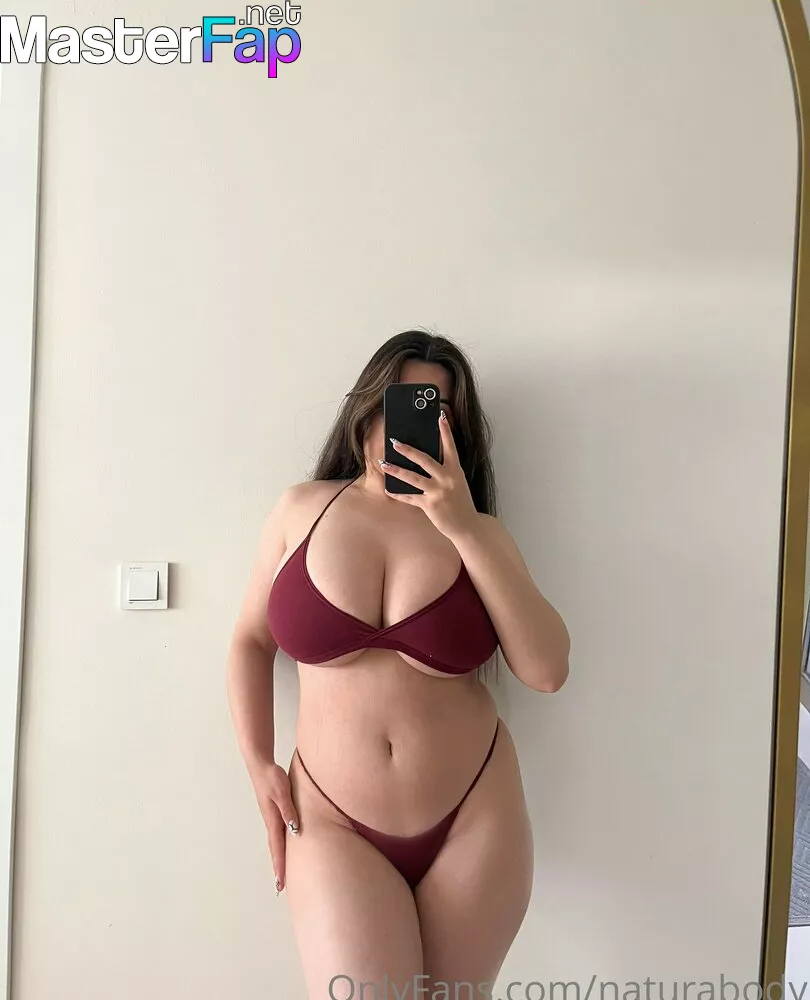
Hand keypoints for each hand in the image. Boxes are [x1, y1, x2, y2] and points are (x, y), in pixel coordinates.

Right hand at [247, 758, 299, 893]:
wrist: (259, 763)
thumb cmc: (271, 777)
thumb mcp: (282, 793)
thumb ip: (289, 811)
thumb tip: (294, 831)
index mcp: (273, 819)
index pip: (277, 847)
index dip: (280, 866)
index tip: (280, 884)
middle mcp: (271, 820)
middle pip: (275, 849)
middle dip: (278, 867)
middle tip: (280, 886)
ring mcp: (271, 815)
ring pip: (276, 841)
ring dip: (279, 856)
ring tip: (282, 871)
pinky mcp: (272, 809)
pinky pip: (278, 831)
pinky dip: (280, 843)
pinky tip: (285, 843)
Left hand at [381, 410, 479, 541]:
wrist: (467, 525)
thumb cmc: (461, 502)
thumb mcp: (457, 482)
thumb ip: (444, 471)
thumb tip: (424, 459)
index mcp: (456, 471)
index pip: (451, 447)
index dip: (445, 431)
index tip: (439, 417)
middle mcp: (447, 479)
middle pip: (425, 460)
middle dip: (407, 450)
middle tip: (394, 441)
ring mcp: (438, 492)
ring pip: (413, 478)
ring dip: (396, 470)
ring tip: (383, 464)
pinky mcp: (430, 505)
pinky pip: (410, 498)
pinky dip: (398, 494)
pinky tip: (388, 490)